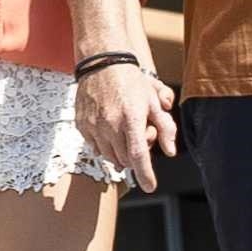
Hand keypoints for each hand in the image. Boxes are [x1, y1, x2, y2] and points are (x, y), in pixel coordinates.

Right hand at [75, 62, 177, 192]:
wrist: (102, 63)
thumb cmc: (131, 81)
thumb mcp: (153, 100)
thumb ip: (165, 127)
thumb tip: (170, 151)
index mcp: (131, 117)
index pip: (138, 155)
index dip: (145, 174)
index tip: (150, 187)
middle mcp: (110, 124)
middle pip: (125, 159)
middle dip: (135, 157)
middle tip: (140, 136)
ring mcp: (93, 125)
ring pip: (110, 156)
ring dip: (120, 153)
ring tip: (125, 133)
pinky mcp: (82, 124)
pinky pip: (95, 147)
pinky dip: (105, 146)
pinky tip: (110, 130)